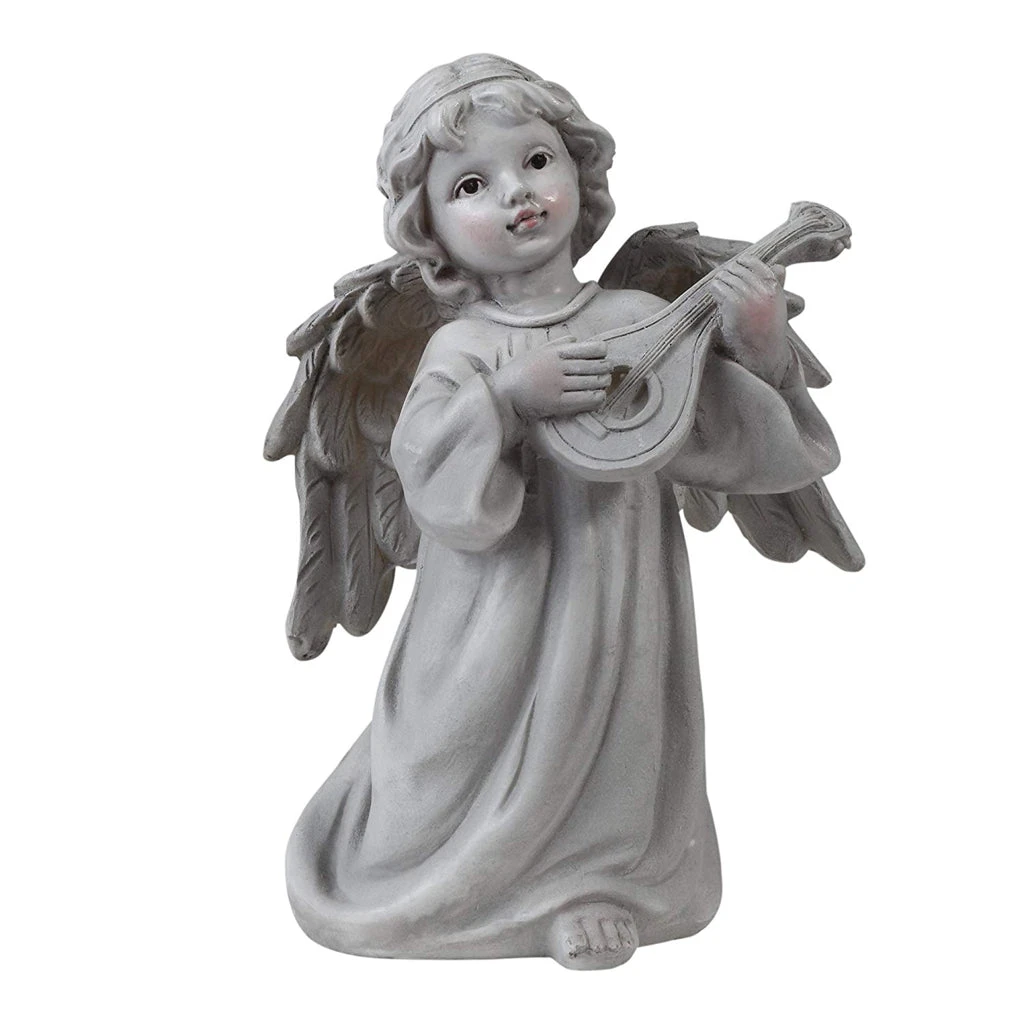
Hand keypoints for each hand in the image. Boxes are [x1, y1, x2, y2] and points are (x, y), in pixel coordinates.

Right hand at [492, 336, 610, 422]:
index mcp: (553, 353)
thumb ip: (555, 344)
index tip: (604, 353)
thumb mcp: (534, 352)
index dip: (600, 350)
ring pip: (589, 382)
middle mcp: (558, 367)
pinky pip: (582, 399)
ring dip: (602, 382)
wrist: (502, 394)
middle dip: (604, 367)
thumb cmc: (516, 373)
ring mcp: (558, 385)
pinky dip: (595, 398)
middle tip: (609, 370)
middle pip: (591, 365)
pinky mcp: (556, 403)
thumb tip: (575, 338)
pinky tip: (600, 398)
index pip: (585, 348)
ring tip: (606, 383)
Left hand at [710, 255, 791, 385]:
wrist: (763, 355)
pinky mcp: (734, 305)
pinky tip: (714, 296)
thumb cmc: (768, 332)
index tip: (732, 270)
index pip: (753, 263)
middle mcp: (763, 290)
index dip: (740, 264)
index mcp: (774, 287)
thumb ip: (777, 284)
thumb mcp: (777, 305)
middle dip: (727, 273)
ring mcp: (749, 297)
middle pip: (737, 268)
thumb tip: (779, 266)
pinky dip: (714, 290)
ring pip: (725, 277)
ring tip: (718, 289)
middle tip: (721, 281)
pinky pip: (718, 288)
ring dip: (719, 282)